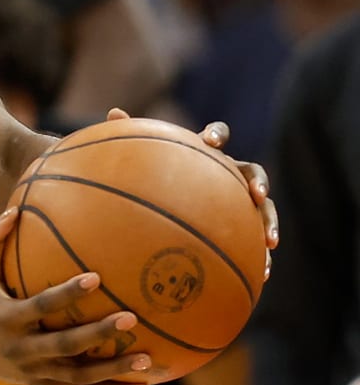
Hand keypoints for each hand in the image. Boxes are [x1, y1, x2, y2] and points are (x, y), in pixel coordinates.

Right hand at [0, 207, 153, 384]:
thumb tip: (14, 209)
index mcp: (8, 319)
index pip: (41, 306)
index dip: (67, 294)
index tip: (96, 277)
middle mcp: (21, 349)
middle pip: (66, 345)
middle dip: (99, 333)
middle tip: (131, 317)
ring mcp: (34, 372)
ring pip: (79, 375)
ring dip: (113, 370)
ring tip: (148, 360)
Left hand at [107, 109, 278, 251]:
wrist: (166, 207)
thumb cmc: (156, 177)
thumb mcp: (143, 161)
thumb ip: (132, 139)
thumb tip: (113, 112)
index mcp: (208, 154)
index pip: (218, 135)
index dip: (216, 135)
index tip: (209, 142)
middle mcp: (229, 174)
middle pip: (253, 171)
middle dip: (258, 182)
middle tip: (257, 194)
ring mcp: (240, 201)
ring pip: (264, 208)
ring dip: (269, 222)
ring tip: (269, 242)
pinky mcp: (244, 227)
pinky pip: (257, 240)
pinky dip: (261, 255)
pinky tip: (262, 272)